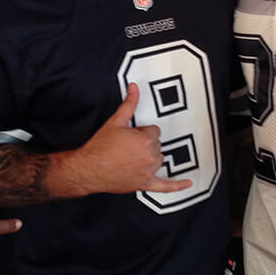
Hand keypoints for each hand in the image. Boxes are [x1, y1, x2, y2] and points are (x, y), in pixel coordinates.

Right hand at [69, 83, 193, 195]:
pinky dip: (177, 185)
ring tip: (131, 157)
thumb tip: (134, 88)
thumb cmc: (99, 147)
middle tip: (126, 147)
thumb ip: (129, 104)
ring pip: (159, 160)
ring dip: (150, 157)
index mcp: (145, 140)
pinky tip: (187, 182)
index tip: (130, 136)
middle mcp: (149, 156)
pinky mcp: (145, 184)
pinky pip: (165, 186)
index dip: (141, 132)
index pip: (154, 131)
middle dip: (145, 144)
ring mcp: (148, 172)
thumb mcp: (115, 122)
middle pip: (157, 145)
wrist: (88, 169)